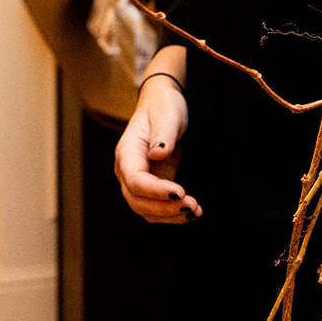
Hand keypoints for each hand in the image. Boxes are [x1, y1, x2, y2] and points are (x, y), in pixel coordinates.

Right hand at [115, 63, 202, 223]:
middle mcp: (127, 170)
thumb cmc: (163, 107)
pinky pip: (157, 207)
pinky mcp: (152, 186)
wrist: (163, 105)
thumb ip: (162, 135)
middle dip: (164, 208)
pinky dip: (172, 214)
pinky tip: (192, 212)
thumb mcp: (166, 115)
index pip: (135, 180)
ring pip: (146, 210)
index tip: (180, 192)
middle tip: (191, 205)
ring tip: (195, 211)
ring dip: (169, 215)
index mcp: (127, 153)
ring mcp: (139, 180)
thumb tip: (157, 155)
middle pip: (137, 201)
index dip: (156, 191)